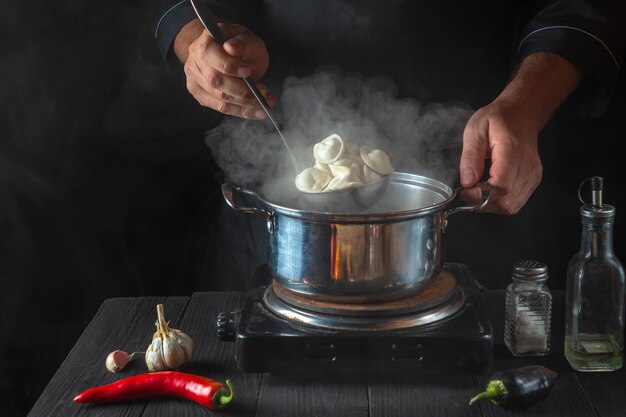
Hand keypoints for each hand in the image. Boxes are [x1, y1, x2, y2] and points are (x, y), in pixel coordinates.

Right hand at [176, 19, 275, 118]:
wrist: (228, 54)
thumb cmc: (241, 46)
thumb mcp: (248, 39)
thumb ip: (242, 43)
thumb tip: (231, 48)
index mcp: (204, 42)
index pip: (209, 54)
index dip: (229, 65)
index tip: (248, 71)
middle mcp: (194, 62)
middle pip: (215, 81)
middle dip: (242, 90)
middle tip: (264, 91)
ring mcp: (195, 80)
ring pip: (220, 98)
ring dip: (246, 104)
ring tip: (266, 103)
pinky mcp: (201, 95)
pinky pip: (222, 108)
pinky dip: (242, 111)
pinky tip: (257, 111)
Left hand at [459, 52, 581, 214]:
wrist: (522, 112)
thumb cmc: (498, 118)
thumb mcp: (475, 130)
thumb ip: (470, 156)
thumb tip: (467, 182)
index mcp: (512, 150)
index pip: (501, 186)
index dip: (481, 196)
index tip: (465, 191)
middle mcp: (527, 165)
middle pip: (506, 201)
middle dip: (483, 204)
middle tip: (468, 192)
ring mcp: (533, 174)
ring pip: (512, 206)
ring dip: (491, 205)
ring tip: (478, 191)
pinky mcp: (533, 179)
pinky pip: (516, 201)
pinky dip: (500, 202)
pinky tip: (490, 191)